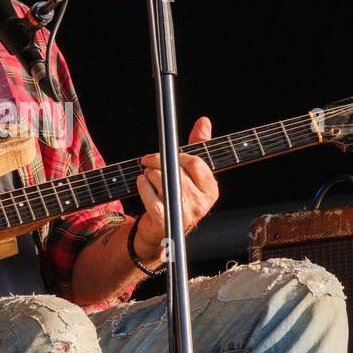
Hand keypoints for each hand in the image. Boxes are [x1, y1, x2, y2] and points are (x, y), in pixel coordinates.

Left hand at [134, 117, 219, 259]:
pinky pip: (149, 194)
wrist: (163, 230)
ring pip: (160, 178)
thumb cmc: (178, 196)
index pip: (195, 162)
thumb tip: (204, 121)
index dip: (177, 154)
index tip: (165, 152)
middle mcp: (201, 203)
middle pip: (175, 169)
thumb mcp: (191, 173)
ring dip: (148, 173)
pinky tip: (141, 183)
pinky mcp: (165, 220)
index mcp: (211, 190)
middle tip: (147, 160)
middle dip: (157, 160)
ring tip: (147, 176)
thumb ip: (199, 146)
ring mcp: (183, 213)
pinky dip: (142, 185)